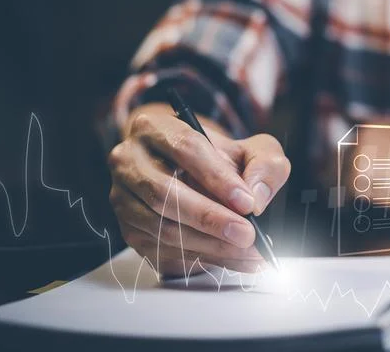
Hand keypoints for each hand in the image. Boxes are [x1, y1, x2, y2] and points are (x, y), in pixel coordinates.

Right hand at [107, 103, 290, 274]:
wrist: (198, 178)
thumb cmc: (223, 161)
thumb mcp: (254, 151)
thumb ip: (265, 165)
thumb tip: (256, 196)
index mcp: (155, 128)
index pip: (185, 148)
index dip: (217, 177)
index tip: (247, 202)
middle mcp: (130, 161)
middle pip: (165, 193)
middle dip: (211, 218)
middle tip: (247, 235)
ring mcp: (124, 198)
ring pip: (162, 228)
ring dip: (209, 245)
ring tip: (247, 253)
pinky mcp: (130, 230)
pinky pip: (162, 251)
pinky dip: (201, 260)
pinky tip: (232, 260)